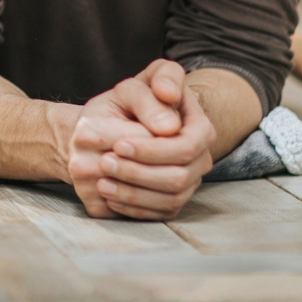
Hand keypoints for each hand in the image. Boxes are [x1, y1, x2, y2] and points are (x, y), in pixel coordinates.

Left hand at [68, 60, 212, 219]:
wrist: (116, 125)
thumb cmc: (128, 102)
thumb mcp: (133, 88)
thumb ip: (150, 93)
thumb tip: (168, 126)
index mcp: (198, 127)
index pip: (186, 146)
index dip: (153, 150)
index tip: (118, 144)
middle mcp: (199, 158)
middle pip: (178, 176)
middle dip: (138, 172)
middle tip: (104, 162)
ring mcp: (189, 182)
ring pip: (170, 199)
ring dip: (133, 193)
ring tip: (102, 183)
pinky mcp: (173, 200)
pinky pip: (159, 213)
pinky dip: (133, 208)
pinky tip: (109, 196)